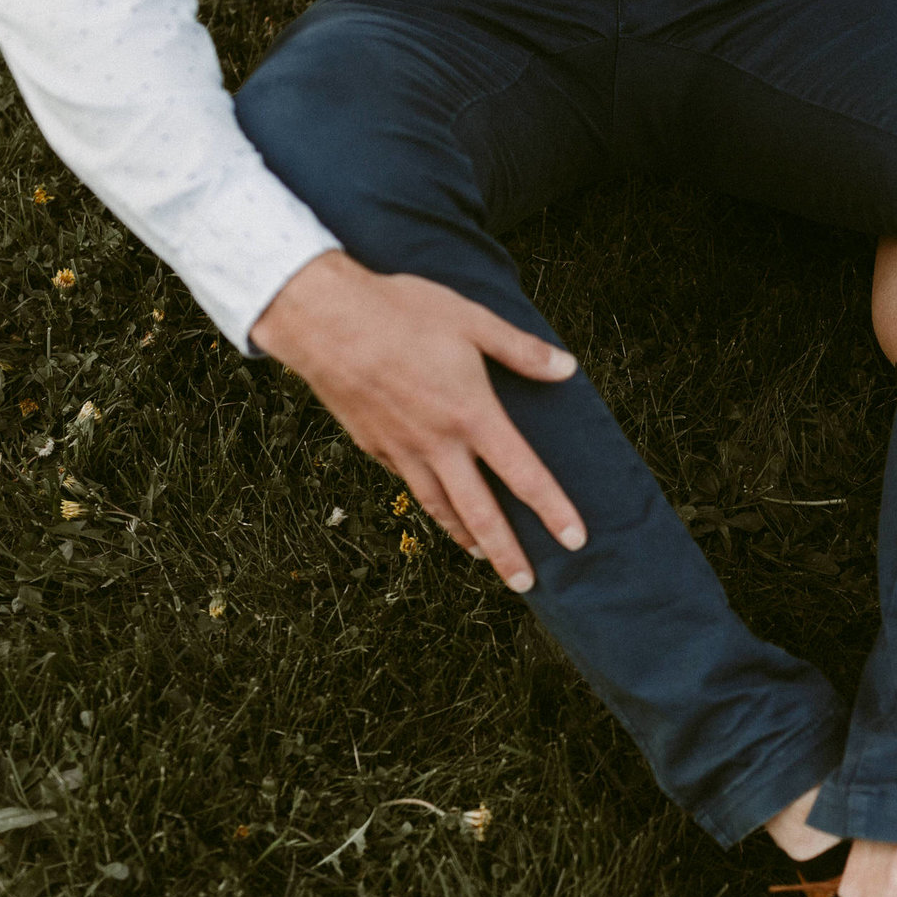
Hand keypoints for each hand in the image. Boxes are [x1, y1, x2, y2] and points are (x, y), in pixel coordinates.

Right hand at [249, 251, 585, 592]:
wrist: (321, 320)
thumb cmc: (400, 311)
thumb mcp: (471, 320)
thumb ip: (521, 350)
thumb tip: (568, 368)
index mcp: (471, 415)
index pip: (523, 475)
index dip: (552, 510)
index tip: (575, 540)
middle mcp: (438, 444)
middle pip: (479, 513)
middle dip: (506, 554)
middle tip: (527, 585)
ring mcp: (401, 450)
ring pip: (439, 507)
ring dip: (466, 537)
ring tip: (484, 558)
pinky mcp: (373, 446)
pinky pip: (408, 484)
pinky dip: (429, 503)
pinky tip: (437, 507)